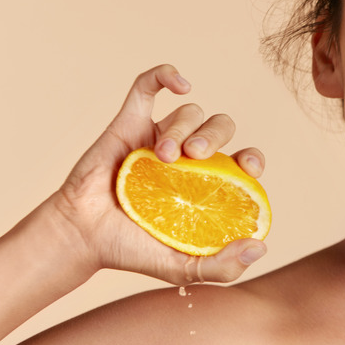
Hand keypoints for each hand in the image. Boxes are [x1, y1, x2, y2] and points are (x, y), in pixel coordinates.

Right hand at [48, 64, 266, 284]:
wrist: (83, 236)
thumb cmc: (133, 249)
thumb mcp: (183, 268)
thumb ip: (222, 267)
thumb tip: (260, 246)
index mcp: (208, 183)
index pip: (244, 160)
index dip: (253, 157)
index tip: (247, 167)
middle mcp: (189, 156)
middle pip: (220, 127)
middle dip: (215, 136)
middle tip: (195, 157)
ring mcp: (160, 136)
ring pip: (189, 112)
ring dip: (183, 127)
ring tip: (162, 156)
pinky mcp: (130, 122)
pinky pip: (148, 86)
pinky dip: (165, 75)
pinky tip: (181, 84)